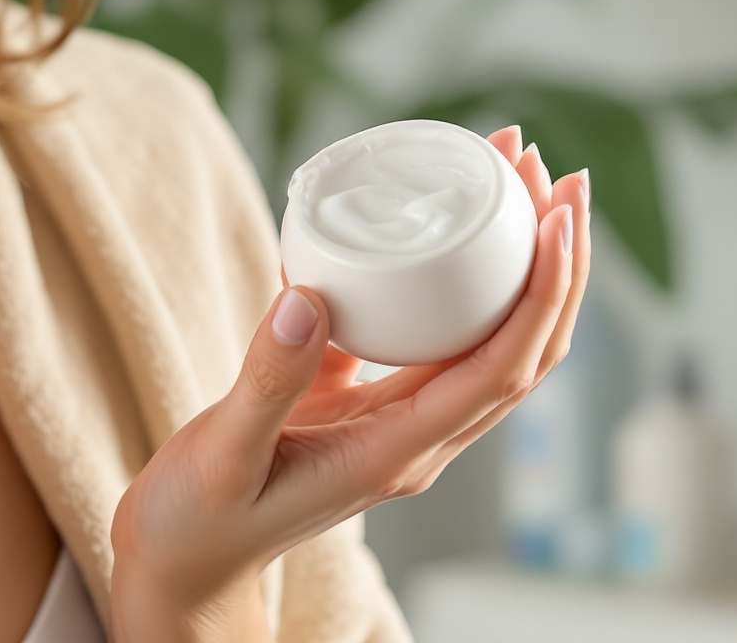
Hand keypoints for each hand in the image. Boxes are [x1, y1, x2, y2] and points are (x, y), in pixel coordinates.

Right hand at [110, 129, 592, 639]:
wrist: (182, 566)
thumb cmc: (198, 526)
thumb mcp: (223, 455)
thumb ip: (266, 381)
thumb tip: (310, 295)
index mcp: (396, 455)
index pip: (502, 368)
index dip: (541, 290)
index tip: (553, 214)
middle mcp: (417, 440)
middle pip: (523, 348)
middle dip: (554, 260)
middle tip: (551, 169)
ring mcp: (400, 423)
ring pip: (490, 338)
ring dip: (518, 260)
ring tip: (515, 173)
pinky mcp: (370, 403)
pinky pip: (434, 333)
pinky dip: (452, 275)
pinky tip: (433, 220)